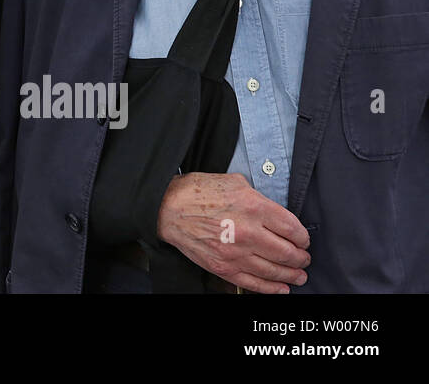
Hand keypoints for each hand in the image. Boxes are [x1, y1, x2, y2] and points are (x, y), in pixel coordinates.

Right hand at [157, 172, 310, 292]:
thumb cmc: (197, 193)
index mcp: (254, 207)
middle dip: (301, 258)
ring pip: (275, 271)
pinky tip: (282, 288)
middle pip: (288, 253)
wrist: (168, 209)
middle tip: (304, 258)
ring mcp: (236, 253)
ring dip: (292, 275)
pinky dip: (272, 288)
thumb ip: (258, 198)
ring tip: (298, 275)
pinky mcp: (224, 267)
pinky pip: (254, 283)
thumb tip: (273, 212)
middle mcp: (249, 232)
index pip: (293, 229)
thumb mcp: (234, 183)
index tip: (303, 240)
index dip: (303, 237)